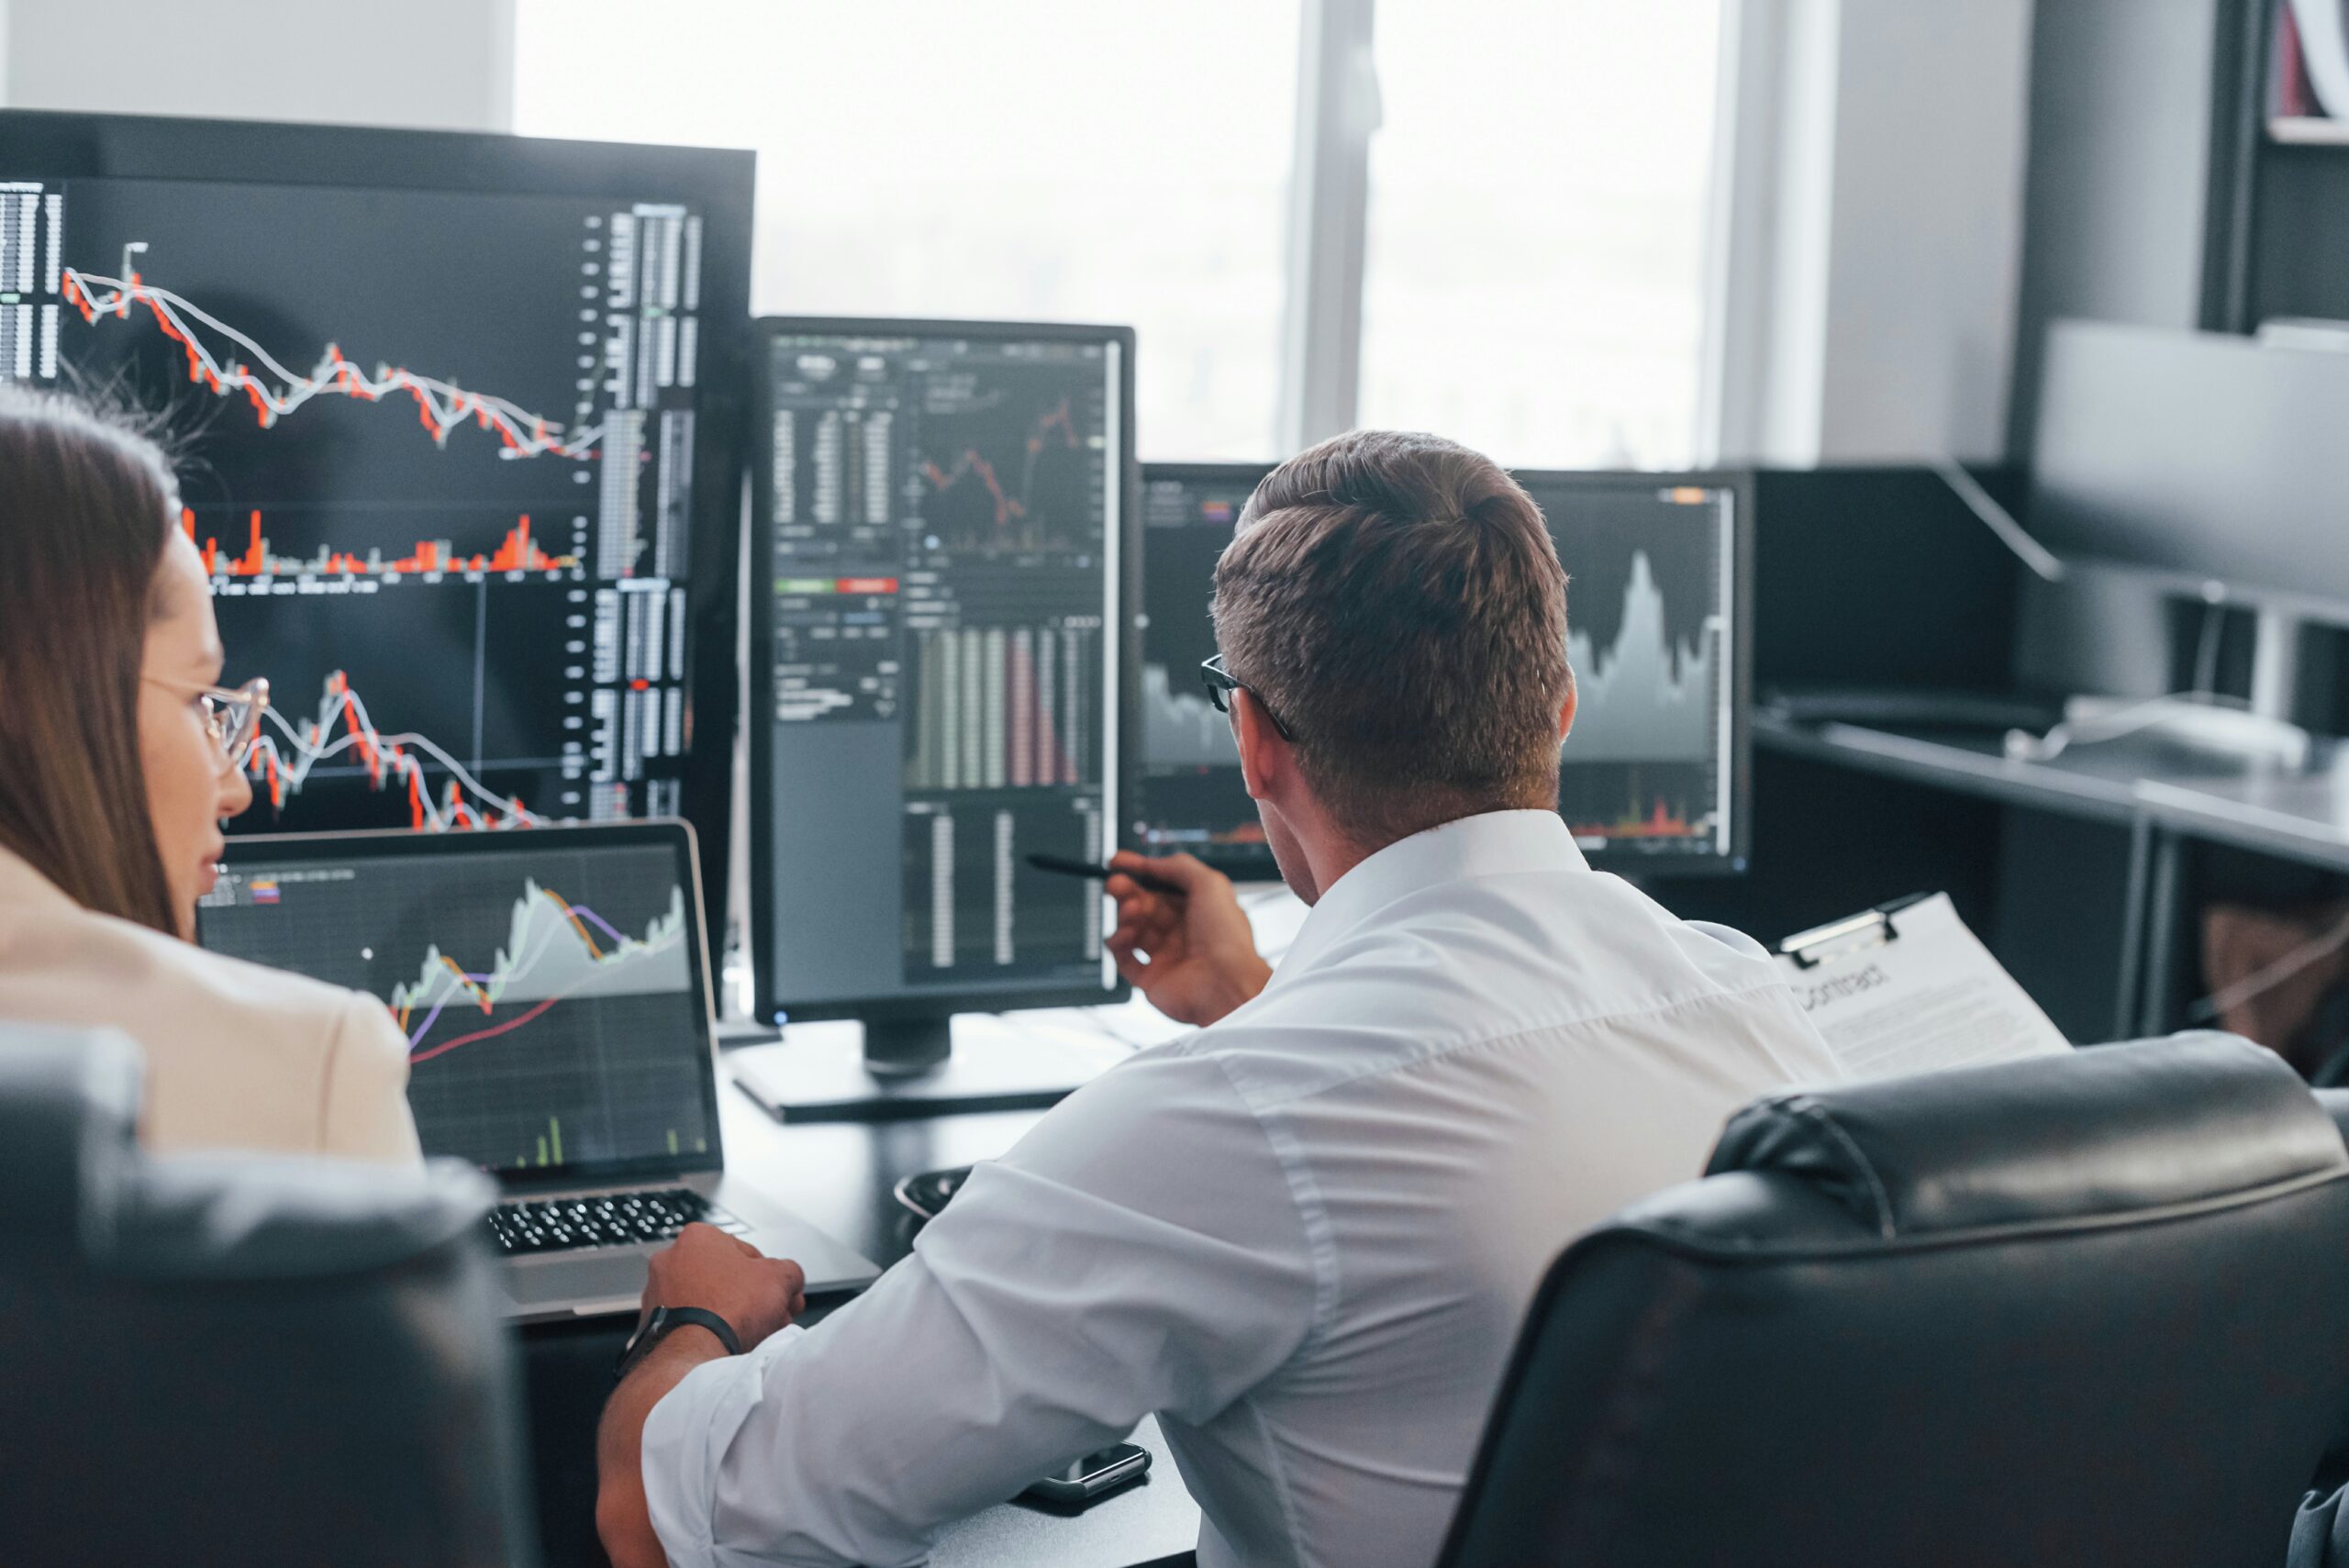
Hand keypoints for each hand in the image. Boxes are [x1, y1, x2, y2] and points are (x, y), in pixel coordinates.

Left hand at [639, 1223, 806, 1350]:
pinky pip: (691, 1322)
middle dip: (754, 1299)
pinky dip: (709, 1330)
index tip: (782, 1295)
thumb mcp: (780, 1278)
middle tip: (773, 1316)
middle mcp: (671, 1259)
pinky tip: (730, 1344)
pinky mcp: (652, 1322)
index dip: (773, 1278)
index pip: (748, 1254)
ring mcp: (658, 1292)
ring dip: (734, 1315)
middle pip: (728, 1279)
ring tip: (756, 1335)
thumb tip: (789, 1279)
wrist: (693, 1355)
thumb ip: (789, 1271)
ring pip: (709, 1302)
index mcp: (699, 1236)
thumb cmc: (729, 1310)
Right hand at [1104, 850, 1271, 1026]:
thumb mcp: (1210, 884)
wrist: (1225, 985)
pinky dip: (1119, 943)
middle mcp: (1182, 931)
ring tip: (1132, 912)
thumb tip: (1150, 863)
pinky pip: (1124, 958)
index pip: (1162, 884)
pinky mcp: (1150, 979)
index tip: (1118, 862)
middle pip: (1144, 904)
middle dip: (1127, 890)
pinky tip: (1127, 935)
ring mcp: (1165, 955)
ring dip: (1125, 915)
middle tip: (1115, 885)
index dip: (1140, 871)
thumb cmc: (1226, 937)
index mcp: (1198, 909)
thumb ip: (1179, 866)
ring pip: (1133, 928)